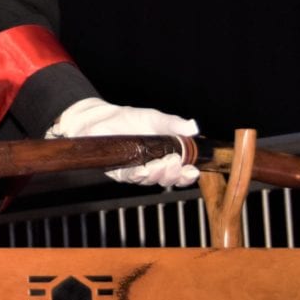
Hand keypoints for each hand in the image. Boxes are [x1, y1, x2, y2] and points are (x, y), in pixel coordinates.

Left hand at [45, 97, 199, 187]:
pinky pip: (132, 178)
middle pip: (168, 179)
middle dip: (173, 173)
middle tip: (173, 161)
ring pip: (151, 180)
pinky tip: (142, 169)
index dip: (188, 176)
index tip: (192, 170)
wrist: (106, 118)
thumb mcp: (156, 119)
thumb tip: (193, 127)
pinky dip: (138, 175)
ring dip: (157, 174)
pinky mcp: (122, 172)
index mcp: (167, 156)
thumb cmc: (132, 120)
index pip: (182, 173)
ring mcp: (138, 171)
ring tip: (159, 163)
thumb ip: (174, 124)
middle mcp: (154, 167)